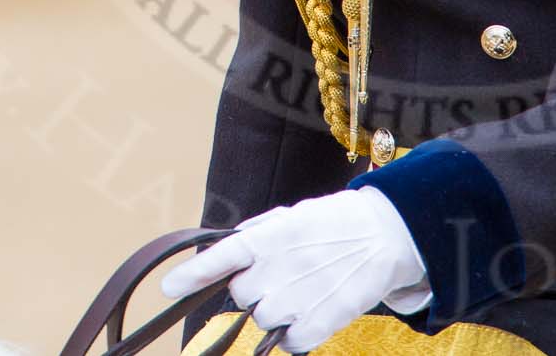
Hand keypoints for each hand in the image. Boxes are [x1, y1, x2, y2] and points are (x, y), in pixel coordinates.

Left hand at [161, 189, 430, 351]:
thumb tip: (231, 245)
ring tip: (306, 288)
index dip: (193, 274)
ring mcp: (297, 299)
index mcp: (271, 236)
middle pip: (242, 295)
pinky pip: (289, 343)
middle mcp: (279, 267)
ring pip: (263, 319)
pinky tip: (314, 309)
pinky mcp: (318, 324)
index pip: (222, 256)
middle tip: (286, 273)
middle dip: (257, 287)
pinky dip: (297, 333)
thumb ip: (259, 231)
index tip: (169, 288)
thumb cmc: (337, 223)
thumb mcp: (296, 214)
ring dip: (278, 310)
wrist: (386, 235)